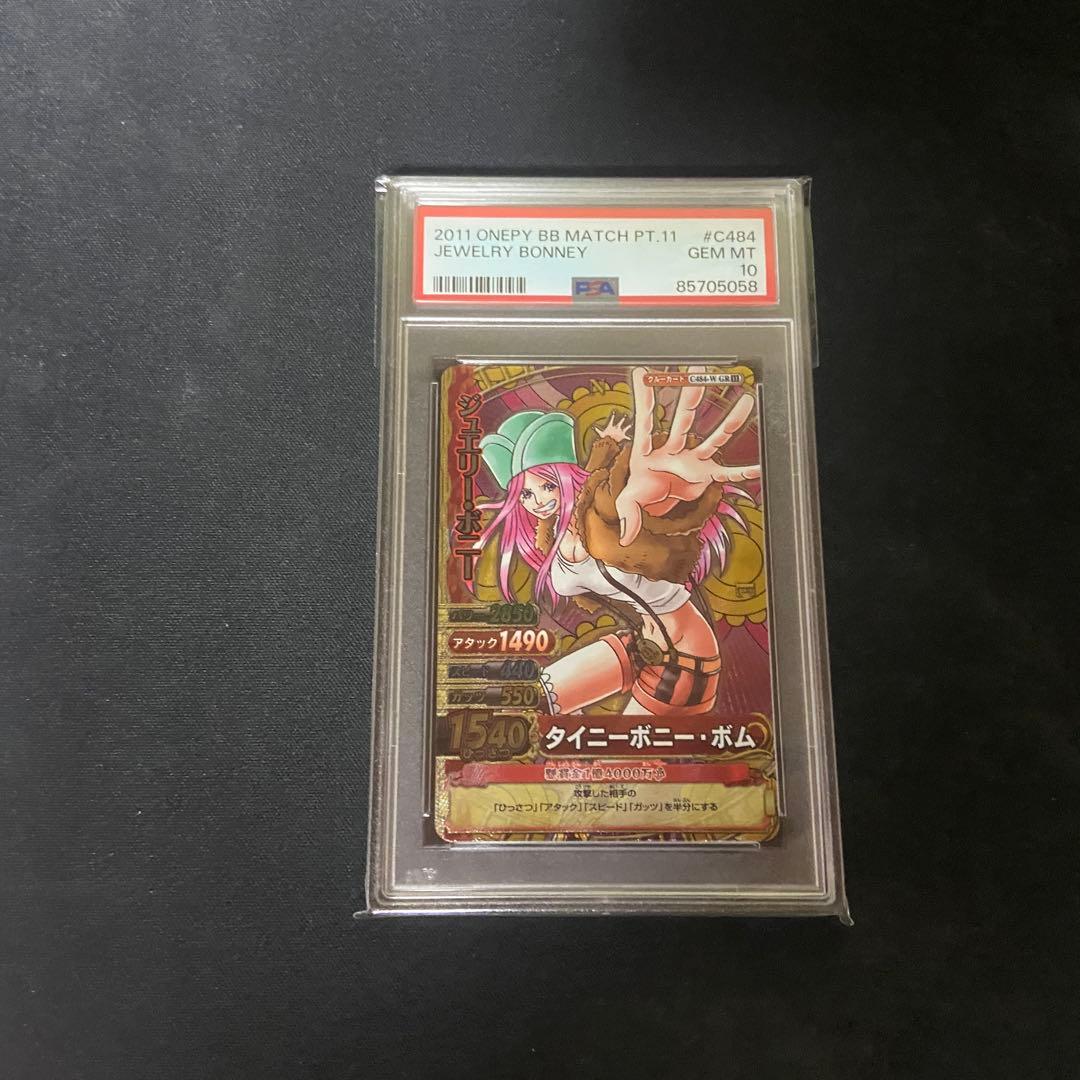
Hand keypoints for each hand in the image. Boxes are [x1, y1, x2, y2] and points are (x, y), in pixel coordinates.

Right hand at [594, 411, 631, 442]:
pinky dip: (628, 438)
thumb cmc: (606, 437)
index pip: (612, 420)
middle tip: (625, 415)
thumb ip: (597, 430)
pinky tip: (630, 438)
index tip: (614, 412)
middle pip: (620, 422)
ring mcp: (620, 432)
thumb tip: (593, 427)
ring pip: (625, 428)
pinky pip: (626, 437)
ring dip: (628, 426)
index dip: (613, 416)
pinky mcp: (623, 436)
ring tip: (631, 424)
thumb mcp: (601, 434)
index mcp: (611, 426)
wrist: (611, 442)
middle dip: (623, 419)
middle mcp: (617, 428)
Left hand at [616, 367, 761, 545]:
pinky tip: (759, 465)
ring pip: (712, 437)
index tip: (642, 372)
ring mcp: (691, 460)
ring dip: (729, 422)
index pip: (646, 421)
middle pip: (683, 420)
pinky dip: (743, 472)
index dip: (645, 398)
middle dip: (690, 396)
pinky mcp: (705, 475)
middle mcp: (673, 449)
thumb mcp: (627, 502)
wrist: (655, 503)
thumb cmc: (641, 492)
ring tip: (745, 400)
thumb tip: (626, 536)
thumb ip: (627, 515)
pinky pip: (727, 473)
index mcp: (648, 451)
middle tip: (698, 370)